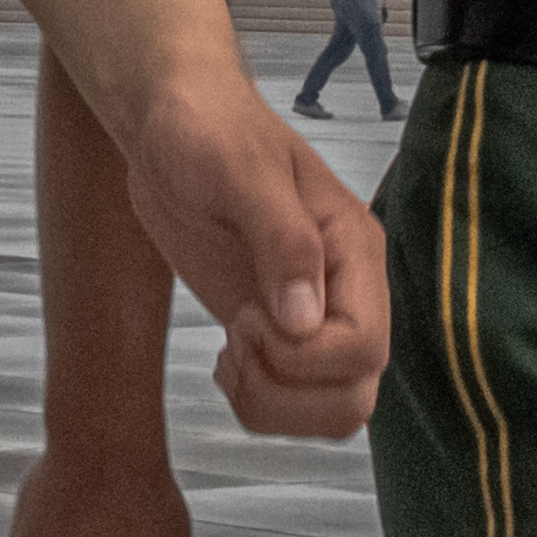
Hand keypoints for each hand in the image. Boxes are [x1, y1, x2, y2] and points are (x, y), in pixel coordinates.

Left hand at [105, 70, 392, 439]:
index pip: (365, 345)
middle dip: (287, 394)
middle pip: (356, 395)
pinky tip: (226, 360)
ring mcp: (314, 316)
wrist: (171, 125)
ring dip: (272, 406)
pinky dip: (259, 402)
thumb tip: (305, 320)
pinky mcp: (278, 331)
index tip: (246, 315)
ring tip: (229, 357)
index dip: (302, 357)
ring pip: (333, 411)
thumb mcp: (239, 170)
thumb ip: (281, 240)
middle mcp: (346, 291)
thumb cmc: (207, 130)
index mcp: (353, 250)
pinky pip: (295, 401)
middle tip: (235, 340)